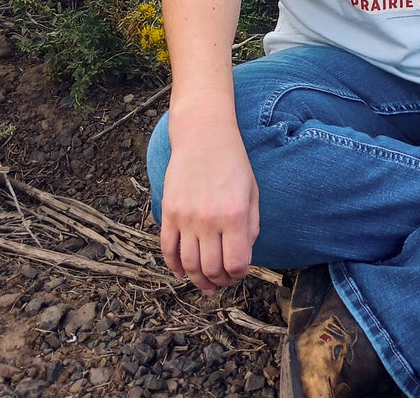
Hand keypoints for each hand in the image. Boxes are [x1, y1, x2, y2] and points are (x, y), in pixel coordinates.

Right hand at [159, 126, 259, 293]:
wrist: (204, 136)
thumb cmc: (233, 163)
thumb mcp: (252, 192)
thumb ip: (251, 226)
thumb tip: (243, 256)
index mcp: (235, 215)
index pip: (236, 263)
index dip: (239, 274)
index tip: (239, 272)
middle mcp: (209, 220)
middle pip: (211, 268)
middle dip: (219, 281)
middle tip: (223, 282)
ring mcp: (186, 217)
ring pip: (189, 264)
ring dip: (197, 279)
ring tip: (206, 284)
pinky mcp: (169, 212)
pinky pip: (167, 248)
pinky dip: (174, 265)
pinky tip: (182, 272)